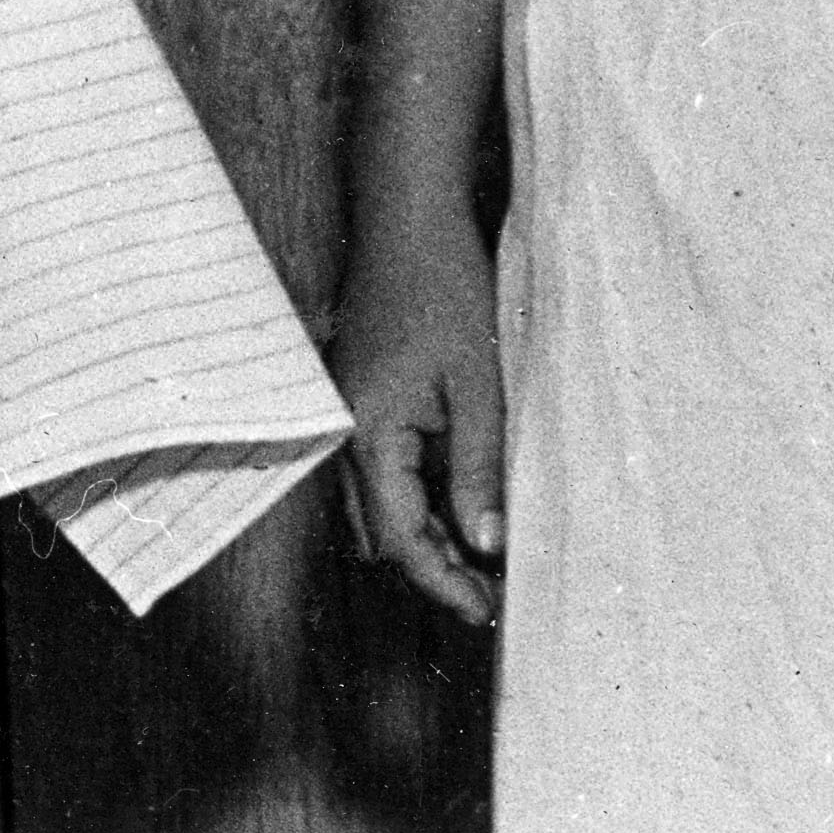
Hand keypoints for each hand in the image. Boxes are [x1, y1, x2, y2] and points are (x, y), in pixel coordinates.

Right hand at [329, 219, 507, 625]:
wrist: (407, 220)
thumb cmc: (446, 292)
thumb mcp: (478, 386)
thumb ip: (479, 470)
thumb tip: (486, 545)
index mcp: (368, 433)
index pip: (399, 538)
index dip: (441, 582)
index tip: (483, 612)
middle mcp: (344, 432)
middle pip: (378, 532)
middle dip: (430, 568)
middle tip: (490, 593)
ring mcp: (346, 415)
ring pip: (375, 506)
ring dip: (422, 534)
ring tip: (481, 552)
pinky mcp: (358, 400)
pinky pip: (379, 471)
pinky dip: (415, 497)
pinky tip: (458, 499)